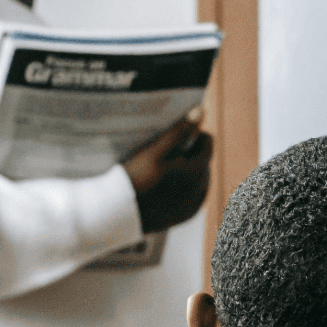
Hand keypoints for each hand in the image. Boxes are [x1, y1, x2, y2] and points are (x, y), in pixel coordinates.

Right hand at [123, 112, 212, 232]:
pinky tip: (172, 184)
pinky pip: (192, 198)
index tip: (181, 131)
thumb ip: (179, 131)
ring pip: (199, 181)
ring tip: (171, 163)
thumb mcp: (155, 151)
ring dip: (190, 170)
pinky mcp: (183, 216)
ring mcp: (192, 205)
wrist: (119, 213)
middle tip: (173, 146)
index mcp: (198, 170)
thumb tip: (201, 110)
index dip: (195, 135)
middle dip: (192, 153)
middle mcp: (200, 189)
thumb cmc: (136, 178)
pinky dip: (187, 189)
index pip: (207, 145)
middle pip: (203, 163)